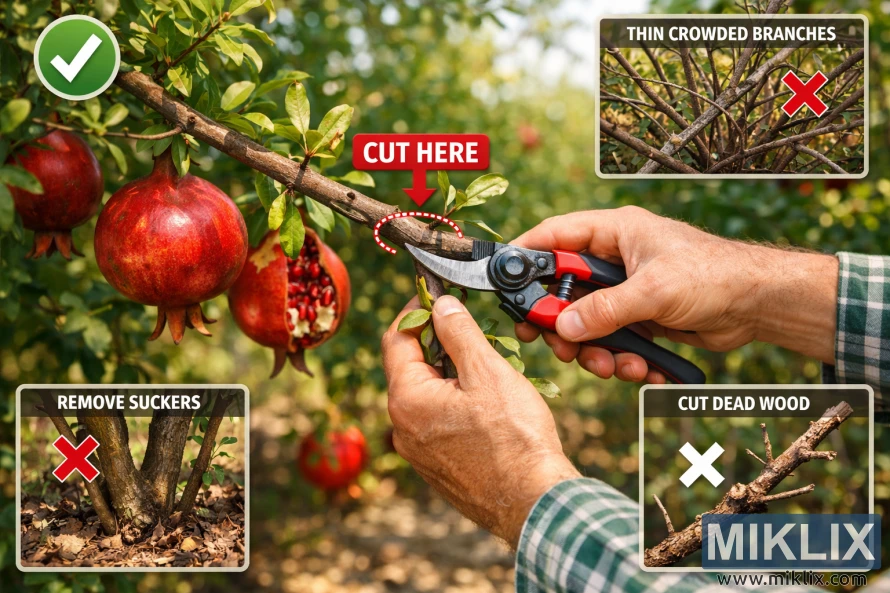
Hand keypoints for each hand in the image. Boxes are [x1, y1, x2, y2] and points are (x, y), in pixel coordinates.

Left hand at [381, 295, 579, 547]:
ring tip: (485, 366)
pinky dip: (454, 403)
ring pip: (425, 396)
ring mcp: (418, 452)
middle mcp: (402, 428)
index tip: (434, 296)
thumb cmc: (514, 439)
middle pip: (409, 368)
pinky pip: (436, 422)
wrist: (534, 501)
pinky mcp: (436, 467)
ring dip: (448, 374)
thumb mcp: (487, 372)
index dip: (414, 311)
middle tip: (467, 327)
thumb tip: (441, 306)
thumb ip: (459, 333)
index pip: (396, 340)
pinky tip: (485, 403)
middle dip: (436, 343)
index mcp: (407, 400)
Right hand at [513, 206, 838, 382]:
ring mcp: (625, 292)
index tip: (502, 280)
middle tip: (553, 344)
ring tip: (614, 366)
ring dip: (594, 350)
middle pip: (563, 290)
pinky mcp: (639, 319)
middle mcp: (615, 260)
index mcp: (614, 234)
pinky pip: (612, 341)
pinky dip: (621, 359)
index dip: (526, 255)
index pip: (555, 237)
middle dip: (560, 323)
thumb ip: (605, 309)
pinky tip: (643, 368)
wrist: (758, 305)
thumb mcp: (654, 291)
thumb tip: (562, 328)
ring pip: (585, 323)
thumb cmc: (713, 275)